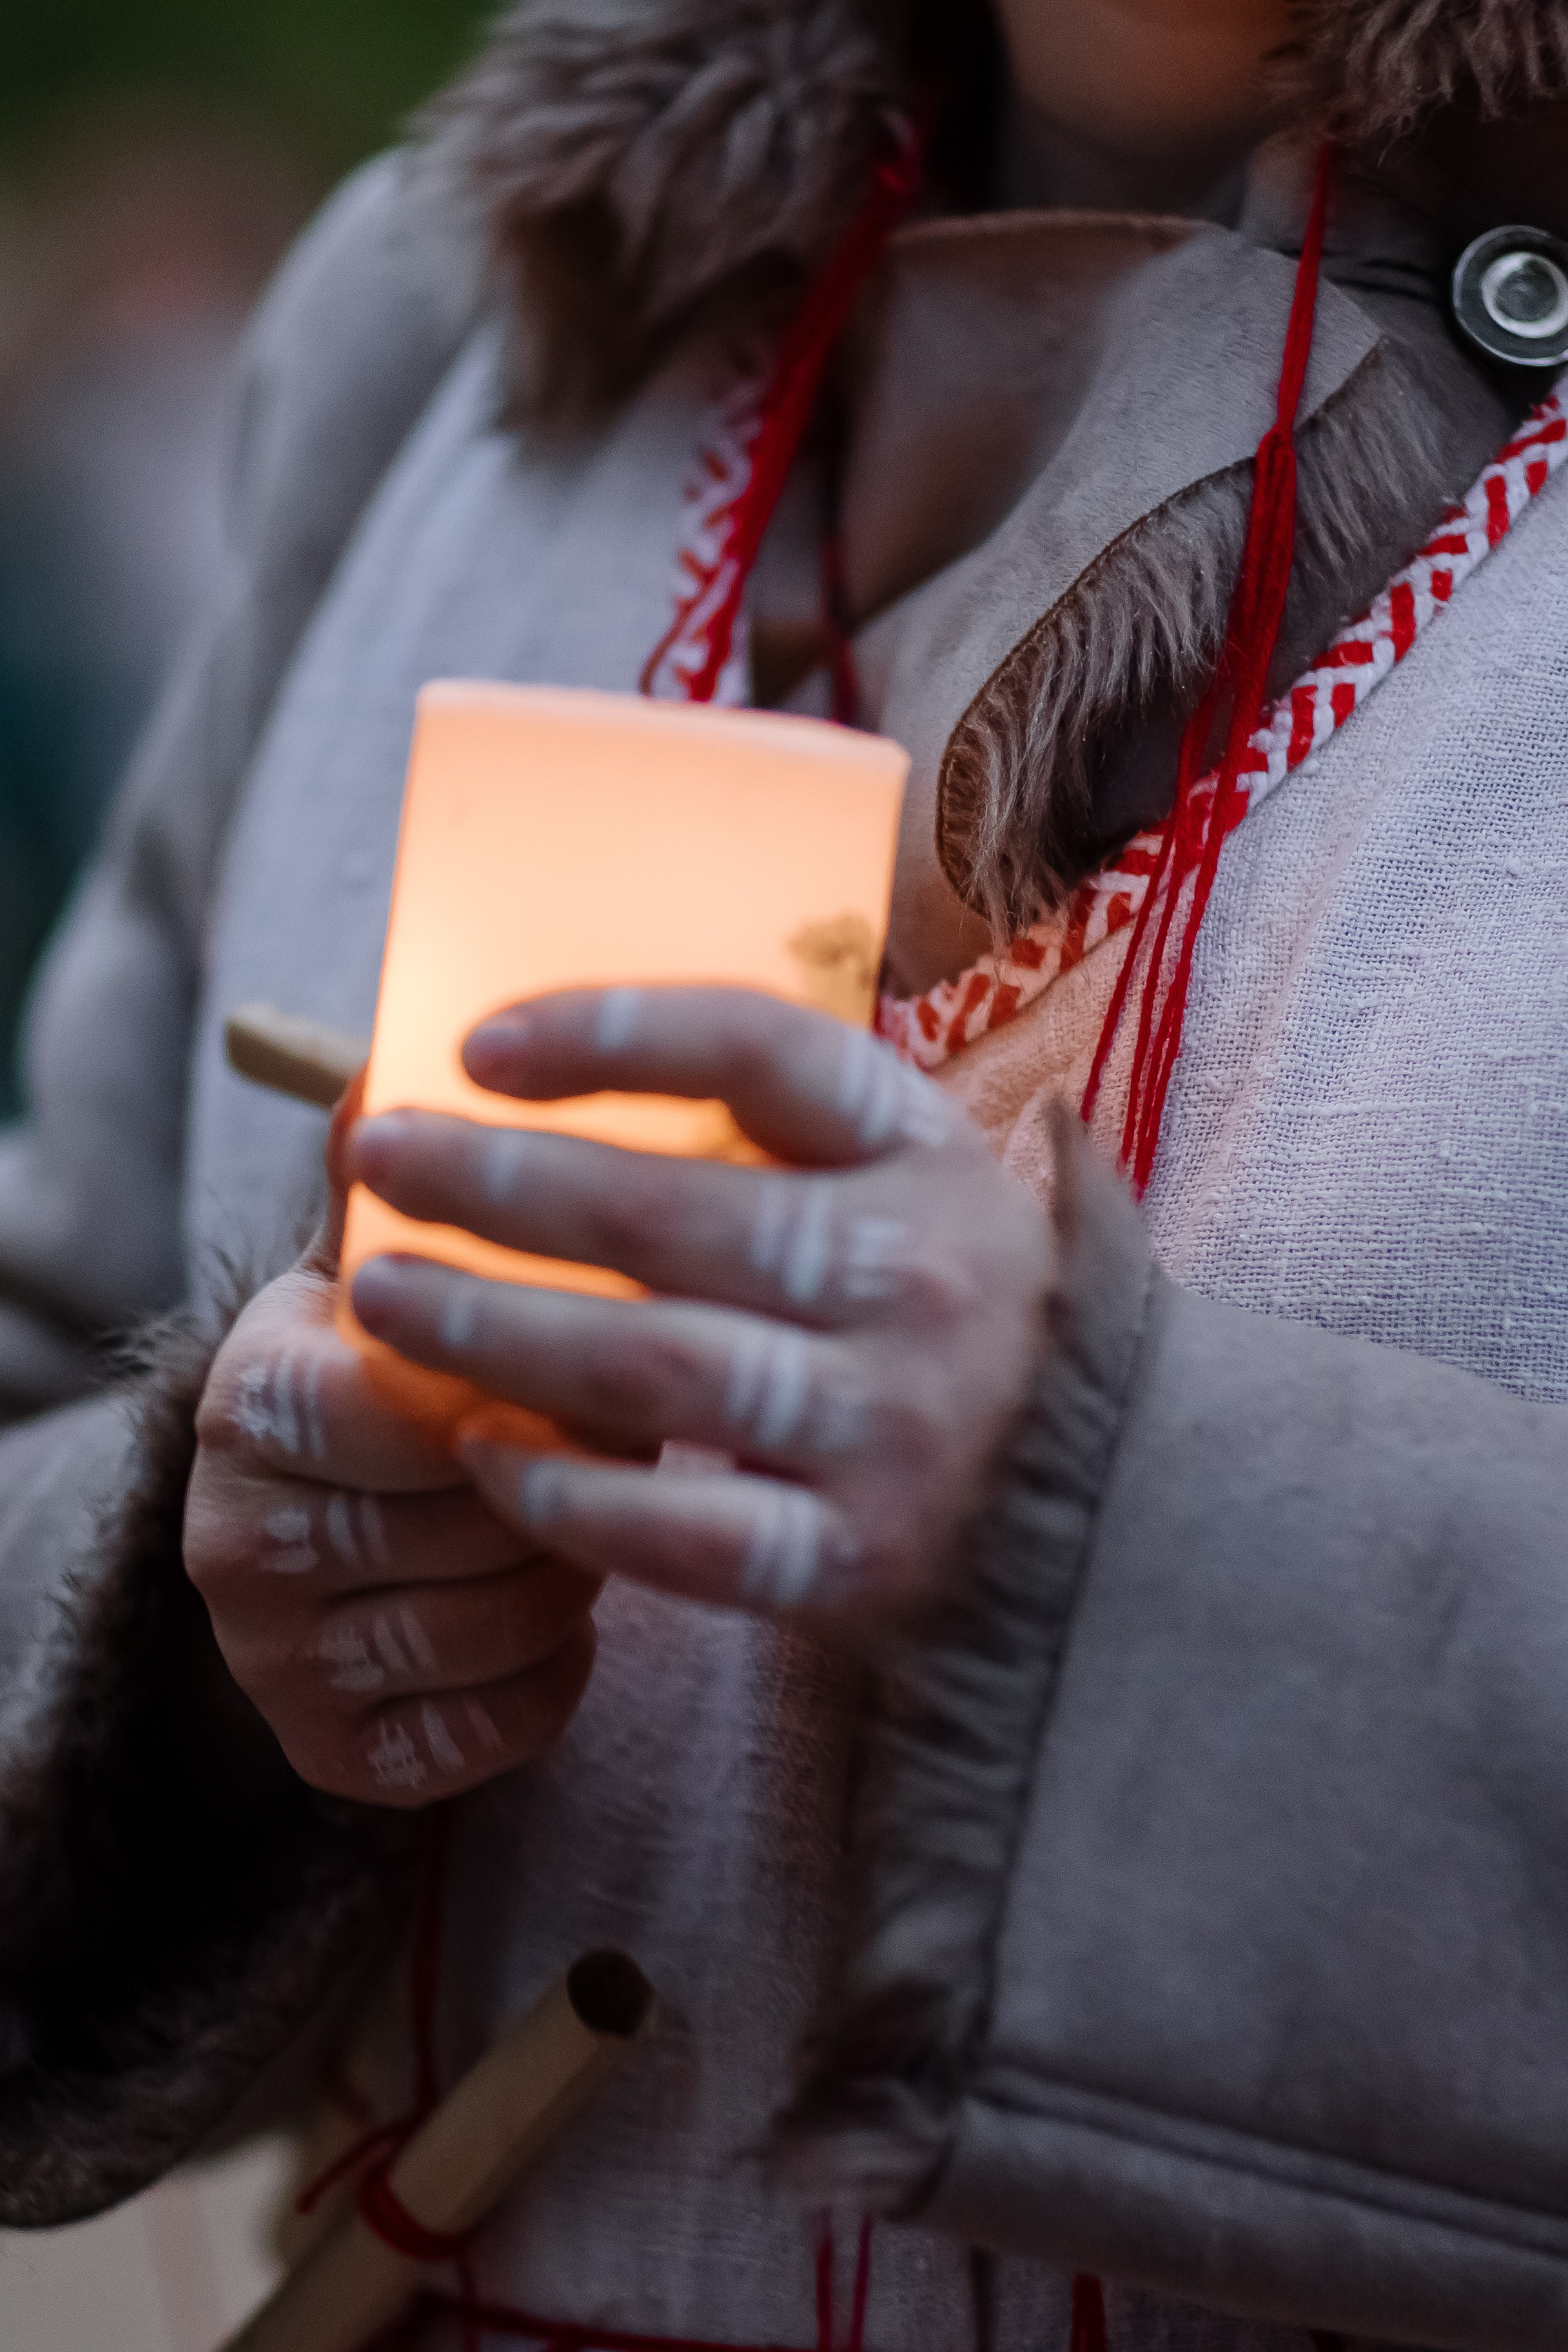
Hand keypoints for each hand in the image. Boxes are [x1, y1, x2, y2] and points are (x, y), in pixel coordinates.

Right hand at [184, 1096, 598, 1807]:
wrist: (304, 1537)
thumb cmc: (384, 1379)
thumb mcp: (374, 1275)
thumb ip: (399, 1190)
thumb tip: (392, 1070)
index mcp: (253, 1397)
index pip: (412, 1398)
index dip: (531, 1380)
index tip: (589, 1357)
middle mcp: (237, 1537)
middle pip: (476, 1515)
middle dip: (576, 1475)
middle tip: (623, 1436)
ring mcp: (278, 1660)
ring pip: (503, 1622)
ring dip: (578, 1568)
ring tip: (590, 1515)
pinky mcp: (335, 1755)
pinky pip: (498, 1731)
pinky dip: (555, 1675)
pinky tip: (561, 1618)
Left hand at [344, 987, 1053, 1626]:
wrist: (1122, 1501)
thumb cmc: (970, 1313)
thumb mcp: (921, 1186)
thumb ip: (793, 1139)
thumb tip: (565, 1080)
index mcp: (926, 1154)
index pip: (761, 1051)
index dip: (612, 1031)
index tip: (479, 1045)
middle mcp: (917, 1275)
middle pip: (672, 1209)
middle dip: (499, 1181)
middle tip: (382, 1159)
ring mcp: (893, 1424)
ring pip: (655, 1366)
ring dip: (496, 1325)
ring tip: (384, 1296)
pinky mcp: (860, 1558)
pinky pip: (685, 1530)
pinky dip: (568, 1492)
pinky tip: (482, 1448)